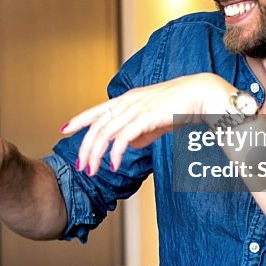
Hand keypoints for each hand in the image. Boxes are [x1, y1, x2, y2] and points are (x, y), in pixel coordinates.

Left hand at [62, 73, 233, 174]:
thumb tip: (128, 146)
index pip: (97, 110)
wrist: (201, 94)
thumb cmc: (180, 106)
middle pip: (97, 125)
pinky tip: (114, 165)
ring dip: (96, 154)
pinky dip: (115, 153)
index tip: (64, 129)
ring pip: (106, 132)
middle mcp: (128, 102)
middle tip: (81, 166)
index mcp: (128, 100)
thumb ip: (140, 132)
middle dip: (86, 147)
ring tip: (92, 170)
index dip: (80, 119)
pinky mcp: (146, 117)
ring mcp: (136, 108)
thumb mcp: (154, 120)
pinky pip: (124, 137)